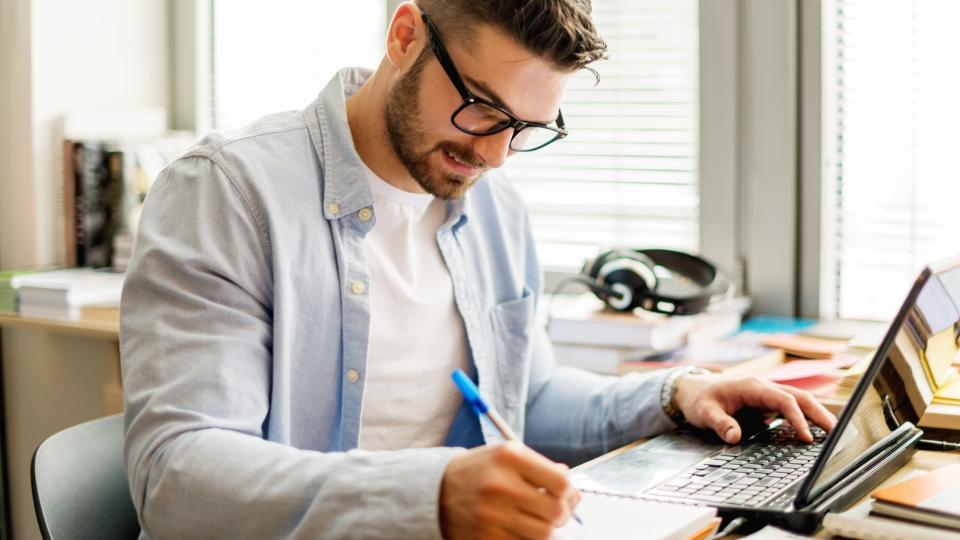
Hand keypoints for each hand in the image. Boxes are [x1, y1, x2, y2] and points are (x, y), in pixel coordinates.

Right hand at [439, 441, 580, 539]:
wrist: (437, 491)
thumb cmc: (480, 470)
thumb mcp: (506, 454)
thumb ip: (539, 466)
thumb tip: (569, 483)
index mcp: (510, 457)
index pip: (561, 482)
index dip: (569, 491)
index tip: (565, 492)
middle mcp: (501, 485)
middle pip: (556, 511)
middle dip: (563, 512)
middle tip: (557, 509)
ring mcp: (493, 514)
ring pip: (544, 534)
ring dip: (548, 528)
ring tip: (540, 519)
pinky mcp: (487, 537)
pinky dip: (528, 538)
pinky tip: (522, 527)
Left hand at [673, 372, 837, 443]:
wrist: (691, 389)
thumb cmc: (699, 398)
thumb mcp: (704, 412)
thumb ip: (720, 423)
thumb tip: (734, 436)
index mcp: (752, 387)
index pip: (784, 400)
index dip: (798, 418)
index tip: (807, 437)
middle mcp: (764, 388)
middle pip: (799, 397)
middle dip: (818, 413)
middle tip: (836, 432)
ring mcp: (766, 394)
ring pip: (798, 401)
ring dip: (816, 414)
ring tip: (832, 432)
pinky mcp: (765, 403)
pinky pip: (790, 408)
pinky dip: (804, 417)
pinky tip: (813, 430)